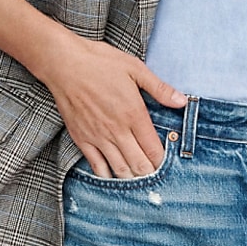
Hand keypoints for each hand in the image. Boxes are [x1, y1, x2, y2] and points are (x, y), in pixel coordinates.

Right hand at [41, 35, 187, 177]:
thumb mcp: (135, 69)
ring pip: (120, 170)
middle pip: (139, 165)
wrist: (64, 63)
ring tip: (141, 183)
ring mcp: (98, 137)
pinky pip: (96, 166)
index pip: (153, 149)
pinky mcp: (81, 139)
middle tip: (157, 179)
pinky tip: (115, 178)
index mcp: (134, 114)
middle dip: (150, 175)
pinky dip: (107, 176)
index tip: (169, 165)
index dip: (163, 162)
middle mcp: (117, 130)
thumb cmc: (100, 62)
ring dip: (132, 180)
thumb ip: (160, 89)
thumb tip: (182, 101)